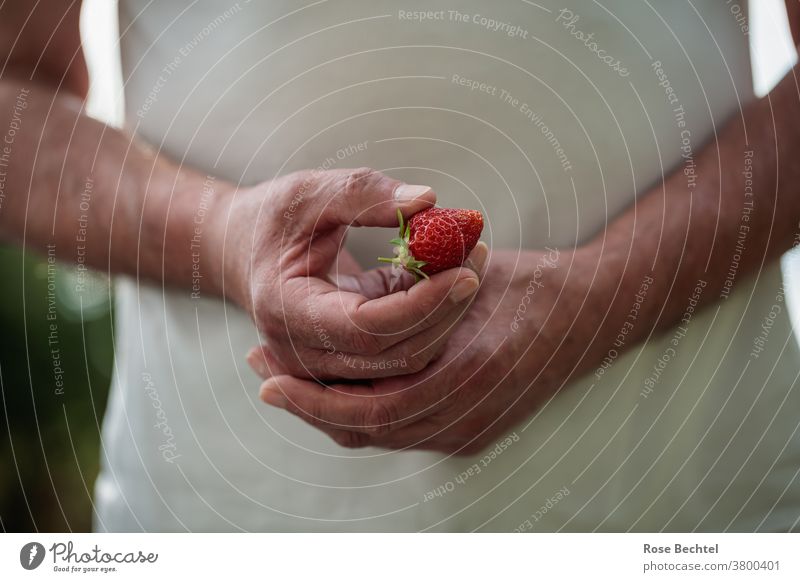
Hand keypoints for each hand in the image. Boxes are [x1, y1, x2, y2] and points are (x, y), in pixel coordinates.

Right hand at [211, 167, 483, 379]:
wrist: (243, 250)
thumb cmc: (273, 218)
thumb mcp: (310, 193)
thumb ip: (365, 194)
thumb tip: (428, 201)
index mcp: (287, 313)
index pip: (367, 327)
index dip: (422, 303)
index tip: (465, 267)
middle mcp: (304, 354)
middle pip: (396, 353)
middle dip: (446, 306)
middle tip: (477, 251)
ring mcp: (326, 365)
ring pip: (407, 361)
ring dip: (447, 313)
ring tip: (470, 257)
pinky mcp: (352, 358)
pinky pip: (404, 350)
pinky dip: (433, 317)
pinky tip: (449, 275)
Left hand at [250, 247, 604, 453]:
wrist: (590, 315)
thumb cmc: (531, 284)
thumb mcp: (468, 268)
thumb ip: (415, 283)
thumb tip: (353, 291)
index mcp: (469, 373)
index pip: (370, 408)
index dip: (314, 395)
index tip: (269, 373)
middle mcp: (470, 417)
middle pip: (367, 432)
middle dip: (310, 406)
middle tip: (266, 381)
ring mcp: (473, 433)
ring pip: (380, 437)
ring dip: (331, 411)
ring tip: (289, 385)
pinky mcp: (473, 435)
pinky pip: (402, 434)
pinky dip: (363, 415)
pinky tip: (338, 390)